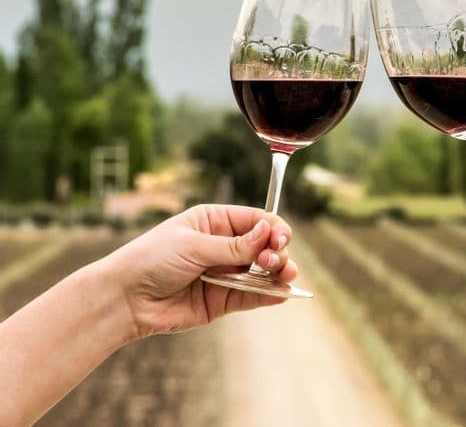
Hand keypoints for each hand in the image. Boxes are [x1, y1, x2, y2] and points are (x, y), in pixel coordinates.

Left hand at [102, 204, 300, 338]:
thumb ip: (233, 245)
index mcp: (215, 222)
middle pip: (265, 246)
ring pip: (262, 271)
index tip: (281, 239)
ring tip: (286, 276)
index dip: (273, 229)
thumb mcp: (193, 246)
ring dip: (278, 273)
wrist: (123, 299)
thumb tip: (268, 233)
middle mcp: (223, 246)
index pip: (256, 220)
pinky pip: (251, 296)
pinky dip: (269, 295)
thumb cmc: (151, 260)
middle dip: (277, 252)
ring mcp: (224, 273)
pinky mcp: (222, 300)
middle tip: (274, 261)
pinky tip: (282, 294)